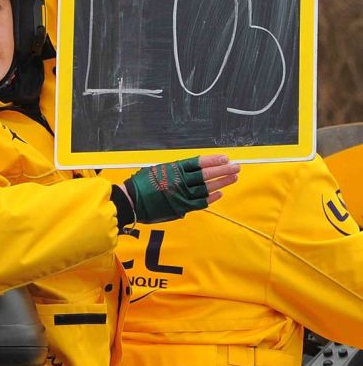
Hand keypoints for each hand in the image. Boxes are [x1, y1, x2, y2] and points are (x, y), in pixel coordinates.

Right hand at [123, 154, 239, 223]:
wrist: (130, 202)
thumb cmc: (141, 184)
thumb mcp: (157, 170)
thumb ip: (174, 170)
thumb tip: (188, 171)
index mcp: (173, 169)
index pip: (198, 163)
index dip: (213, 160)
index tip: (225, 158)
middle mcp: (180, 181)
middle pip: (206, 175)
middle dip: (223, 170)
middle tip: (236, 167)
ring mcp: (181, 195)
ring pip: (206, 188)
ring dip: (221, 183)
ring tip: (233, 178)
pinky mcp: (180, 208)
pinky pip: (200, 203)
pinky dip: (210, 198)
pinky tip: (220, 193)